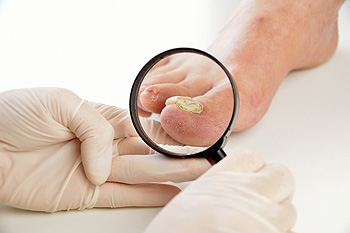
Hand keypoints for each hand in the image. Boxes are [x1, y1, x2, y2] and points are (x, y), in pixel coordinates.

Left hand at [0, 88, 210, 211]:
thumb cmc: (15, 113)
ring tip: (199, 175)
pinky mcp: (87, 193)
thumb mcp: (62, 102)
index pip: (143, 126)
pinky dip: (147, 197)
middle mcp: (105, 146)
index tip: (192, 135)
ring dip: (171, 176)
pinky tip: (169, 194)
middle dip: (178, 155)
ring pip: (142, 174)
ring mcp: (98, 171)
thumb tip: (108, 165)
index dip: (168, 132)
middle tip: (206, 157)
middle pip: (149, 152)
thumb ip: (95, 129)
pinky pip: (123, 196)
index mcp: (102, 119)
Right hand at [144, 150, 295, 232]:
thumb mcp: (187, 205)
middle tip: (261, 198)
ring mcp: (266, 217)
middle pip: (280, 175)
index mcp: (221, 180)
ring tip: (256, 226)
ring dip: (277, 215)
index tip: (249, 175)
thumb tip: (229, 189)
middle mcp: (247, 193)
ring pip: (289, 208)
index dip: (252, 167)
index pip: (250, 158)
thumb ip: (215, 189)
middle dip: (274, 185)